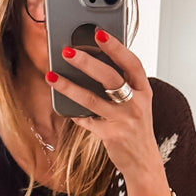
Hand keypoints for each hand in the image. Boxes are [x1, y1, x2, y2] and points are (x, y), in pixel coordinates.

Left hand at [45, 32, 162, 181]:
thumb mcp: (137, 102)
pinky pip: (86, 120)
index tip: (99, 33)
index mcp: (144, 90)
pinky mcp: (111, 135)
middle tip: (66, 51)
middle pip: (110, 78)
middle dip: (86, 62)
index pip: (132, 63)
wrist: (144, 162)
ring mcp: (123, 120)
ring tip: (51, 76)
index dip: (116, 47)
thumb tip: (92, 62)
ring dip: (69, 87)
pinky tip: (63, 107)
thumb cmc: (136, 127)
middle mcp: (136, 104)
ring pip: (92, 99)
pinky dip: (74, 113)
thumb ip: (123, 84)